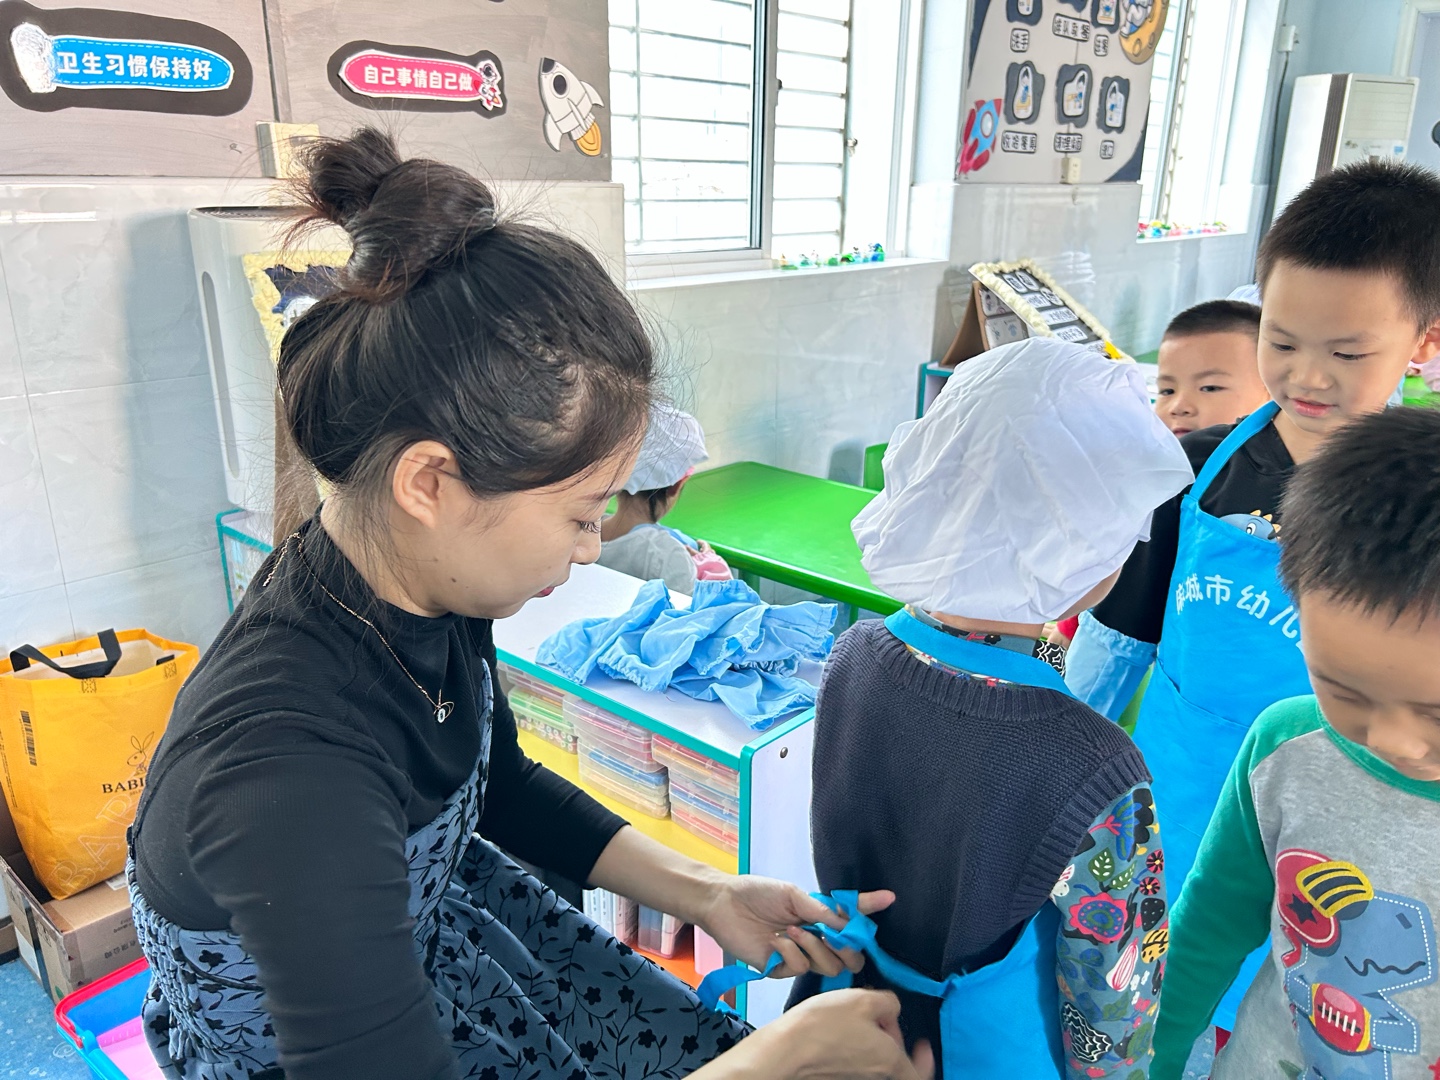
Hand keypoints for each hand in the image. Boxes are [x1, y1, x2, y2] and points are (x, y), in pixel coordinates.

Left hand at [696, 875, 894, 978]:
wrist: (723, 904)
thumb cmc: (757, 893)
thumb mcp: (793, 895)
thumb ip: (823, 912)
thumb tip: (852, 919)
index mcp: (819, 917)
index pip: (852, 918)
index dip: (870, 909)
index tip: (890, 897)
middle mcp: (814, 938)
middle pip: (849, 956)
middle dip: (847, 948)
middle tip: (834, 937)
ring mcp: (799, 955)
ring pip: (828, 967)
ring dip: (814, 948)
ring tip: (792, 931)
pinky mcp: (781, 969)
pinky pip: (799, 969)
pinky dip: (792, 954)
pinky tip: (777, 943)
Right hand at [737, 990, 933, 1079]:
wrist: (786, 1050)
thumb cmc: (824, 1026)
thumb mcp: (864, 999)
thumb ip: (889, 1002)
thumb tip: (890, 1009)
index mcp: (890, 1059)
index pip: (920, 1074)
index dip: (926, 1060)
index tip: (923, 1044)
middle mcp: (875, 1074)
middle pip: (894, 1060)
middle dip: (890, 1036)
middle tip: (878, 1015)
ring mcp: (854, 1077)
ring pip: (873, 1059)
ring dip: (869, 1039)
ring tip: (851, 1015)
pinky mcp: (836, 1075)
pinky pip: (854, 1061)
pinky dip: (852, 1045)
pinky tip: (837, 1025)